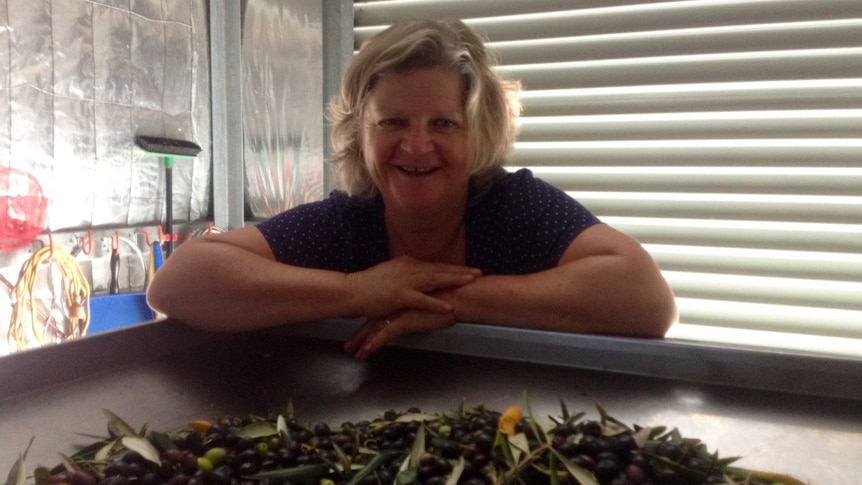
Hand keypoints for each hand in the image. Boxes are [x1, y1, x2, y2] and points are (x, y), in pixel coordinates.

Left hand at [343, 307, 456, 359]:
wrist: (459, 297)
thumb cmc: (452, 299)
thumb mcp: (434, 301)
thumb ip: (425, 305)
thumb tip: (424, 311)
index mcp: (403, 297)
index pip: (382, 310)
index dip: (370, 320)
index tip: (360, 329)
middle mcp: (398, 303)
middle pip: (373, 318)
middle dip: (360, 332)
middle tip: (348, 343)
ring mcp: (399, 312)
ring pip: (374, 328)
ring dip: (361, 340)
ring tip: (351, 351)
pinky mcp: (404, 321)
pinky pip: (384, 335)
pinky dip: (373, 344)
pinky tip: (364, 353)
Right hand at [346, 256, 478, 318]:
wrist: (351, 291)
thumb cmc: (370, 286)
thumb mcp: (391, 275)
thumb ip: (407, 275)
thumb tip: (420, 277)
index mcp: (408, 263)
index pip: (435, 265)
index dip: (453, 268)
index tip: (469, 269)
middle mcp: (409, 269)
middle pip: (439, 269)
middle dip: (460, 271)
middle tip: (478, 272)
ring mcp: (404, 281)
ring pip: (434, 280)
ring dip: (453, 280)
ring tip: (470, 282)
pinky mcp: (399, 296)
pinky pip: (421, 299)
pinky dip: (436, 302)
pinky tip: (449, 306)